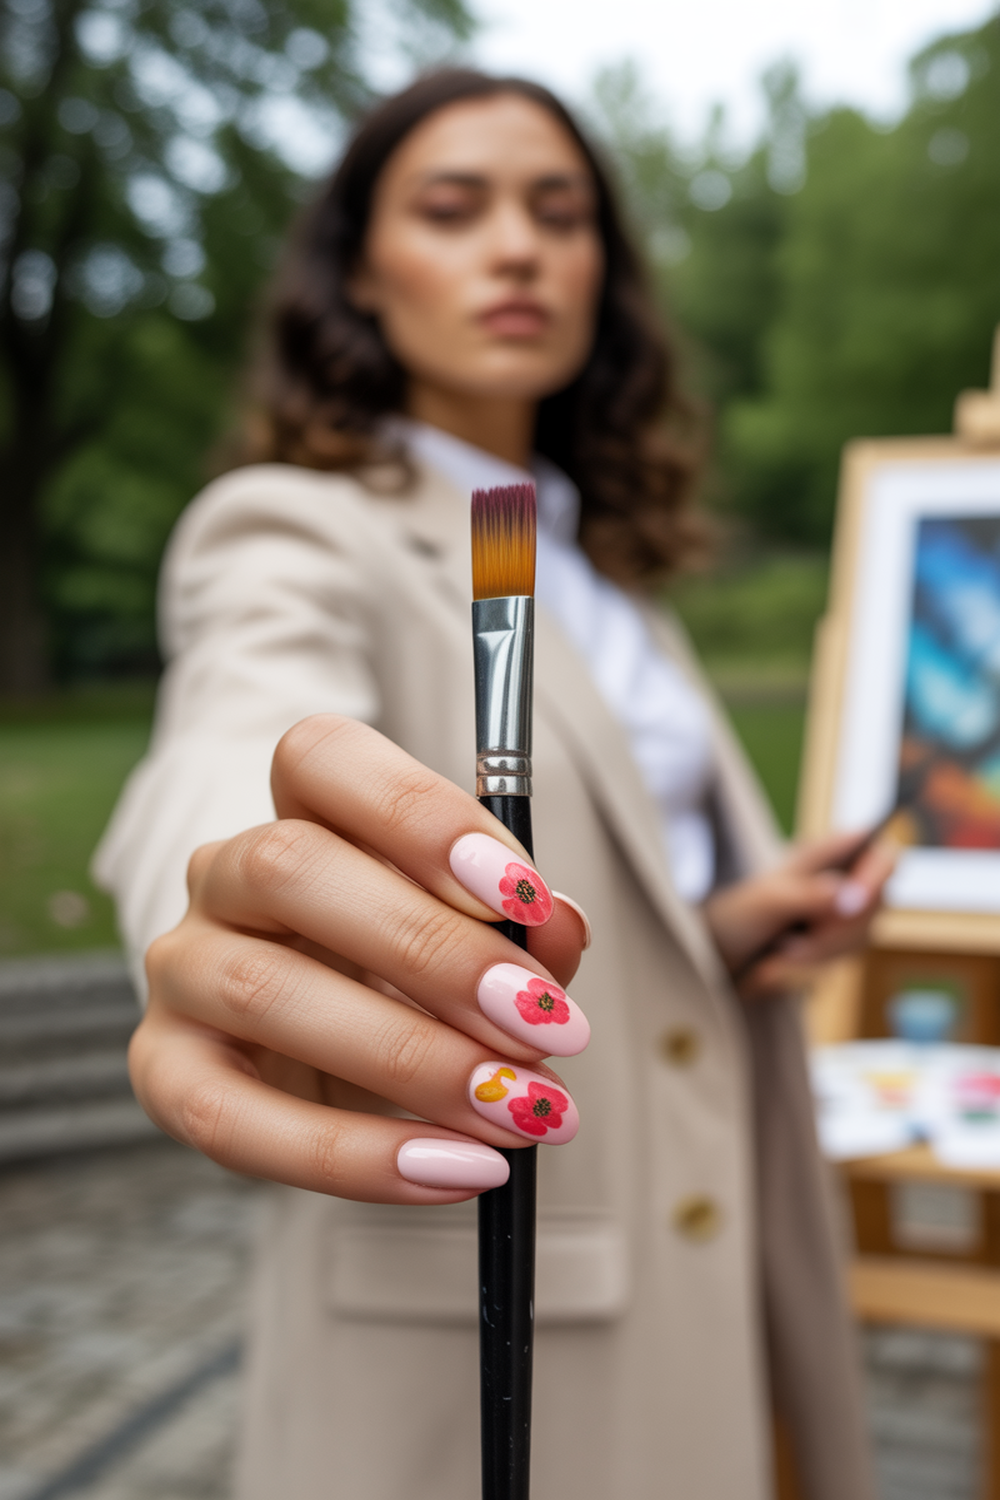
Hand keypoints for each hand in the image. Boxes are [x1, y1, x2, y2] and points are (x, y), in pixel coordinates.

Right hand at [129, 717, 589, 1205]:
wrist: (323, 1050)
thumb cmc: (415, 968)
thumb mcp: (483, 934)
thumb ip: (523, 924)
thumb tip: (557, 930)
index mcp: (304, 808)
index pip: (323, 759)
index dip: (421, 815)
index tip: (524, 893)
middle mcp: (223, 872)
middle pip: (293, 868)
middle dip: (434, 952)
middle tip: (545, 1025)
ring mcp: (183, 970)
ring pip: (263, 993)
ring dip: (410, 1060)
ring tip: (521, 1109)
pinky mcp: (166, 1073)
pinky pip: (234, 1122)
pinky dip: (356, 1158)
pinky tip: (455, 1170)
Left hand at [702, 830, 896, 996]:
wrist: (714, 955)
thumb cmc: (736, 914)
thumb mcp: (767, 900)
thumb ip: (809, 894)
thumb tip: (849, 896)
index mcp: (827, 856)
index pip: (882, 858)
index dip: (877, 877)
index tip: (853, 902)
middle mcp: (841, 883)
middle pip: (874, 909)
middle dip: (832, 935)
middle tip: (791, 945)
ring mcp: (840, 918)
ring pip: (855, 944)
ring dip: (811, 958)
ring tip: (773, 957)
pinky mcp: (832, 949)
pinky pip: (835, 967)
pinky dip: (801, 973)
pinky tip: (772, 967)